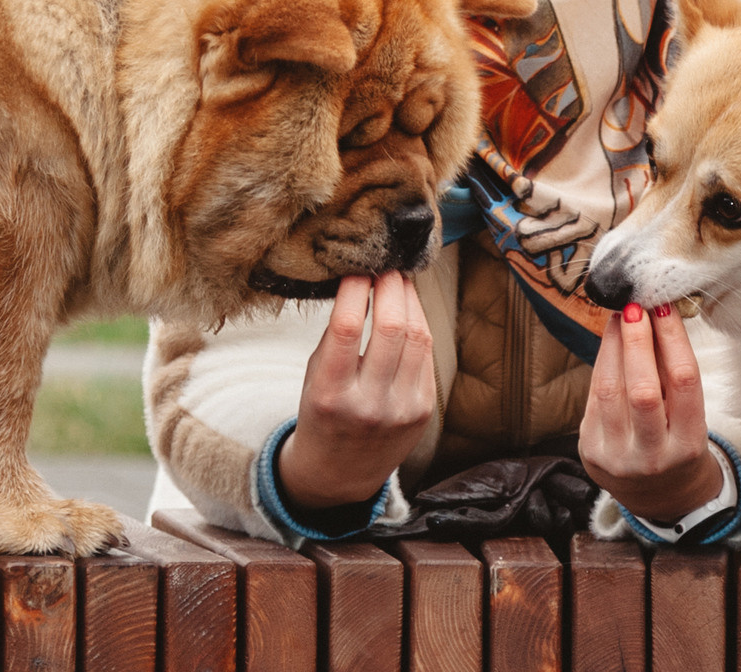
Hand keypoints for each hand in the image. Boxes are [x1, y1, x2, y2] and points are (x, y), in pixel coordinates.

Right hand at [275, 271, 435, 510]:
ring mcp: (401, 409)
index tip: (357, 267)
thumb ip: (336, 336)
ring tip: (399, 280)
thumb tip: (361, 282)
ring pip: (417, 337)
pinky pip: (426, 355)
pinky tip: (409, 310)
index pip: (346, 328)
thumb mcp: (314, 378)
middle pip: (391, 328)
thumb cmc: (321, 414)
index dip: (355, 289)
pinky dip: (419, 325)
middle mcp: (368, 404)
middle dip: (391, 287)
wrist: (341, 474)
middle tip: (386, 264)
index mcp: (330, 394)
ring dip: (410, 301)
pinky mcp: (423, 410)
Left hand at [578, 300, 728, 525]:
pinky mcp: (589, 451)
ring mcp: (616, 457)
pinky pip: (594, 397)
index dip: (673, 340)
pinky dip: (603, 365)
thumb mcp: (689, 419)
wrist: (656, 496)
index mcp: (687, 446)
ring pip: (611, 389)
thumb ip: (674, 376)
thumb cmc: (676, 444)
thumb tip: (659, 316)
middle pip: (643, 388)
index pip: (683, 383)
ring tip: (620, 317)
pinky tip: (610, 343)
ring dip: (614, 345)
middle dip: (638, 340)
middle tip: (636, 305)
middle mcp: (651, 456)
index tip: (665, 308)